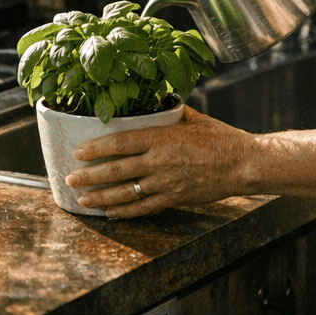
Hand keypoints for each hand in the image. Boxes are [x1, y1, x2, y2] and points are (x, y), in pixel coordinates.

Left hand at [63, 108, 250, 217]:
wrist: (244, 164)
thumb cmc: (221, 138)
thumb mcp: (193, 118)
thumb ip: (171, 112)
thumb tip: (157, 102)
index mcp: (162, 137)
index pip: (121, 143)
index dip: (97, 148)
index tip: (78, 151)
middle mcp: (160, 161)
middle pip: (117, 170)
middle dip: (91, 175)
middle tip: (71, 178)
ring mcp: (166, 183)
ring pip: (127, 192)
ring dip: (102, 196)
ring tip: (83, 199)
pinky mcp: (175, 198)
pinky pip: (145, 207)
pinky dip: (126, 211)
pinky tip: (111, 212)